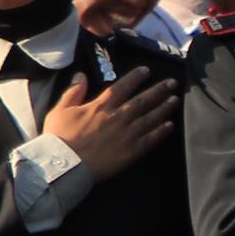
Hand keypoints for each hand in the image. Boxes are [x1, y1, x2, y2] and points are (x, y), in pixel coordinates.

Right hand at [38, 66, 175, 178]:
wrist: (63, 165)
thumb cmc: (59, 137)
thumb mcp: (60, 110)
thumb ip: (73, 92)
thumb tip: (82, 75)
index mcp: (100, 107)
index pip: (121, 87)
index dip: (135, 77)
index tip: (147, 70)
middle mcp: (116, 117)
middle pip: (142, 100)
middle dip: (159, 90)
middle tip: (173, 82)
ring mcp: (126, 135)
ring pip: (150, 118)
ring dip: (164, 108)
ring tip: (175, 99)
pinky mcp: (131, 151)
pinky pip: (150, 139)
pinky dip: (161, 132)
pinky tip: (170, 125)